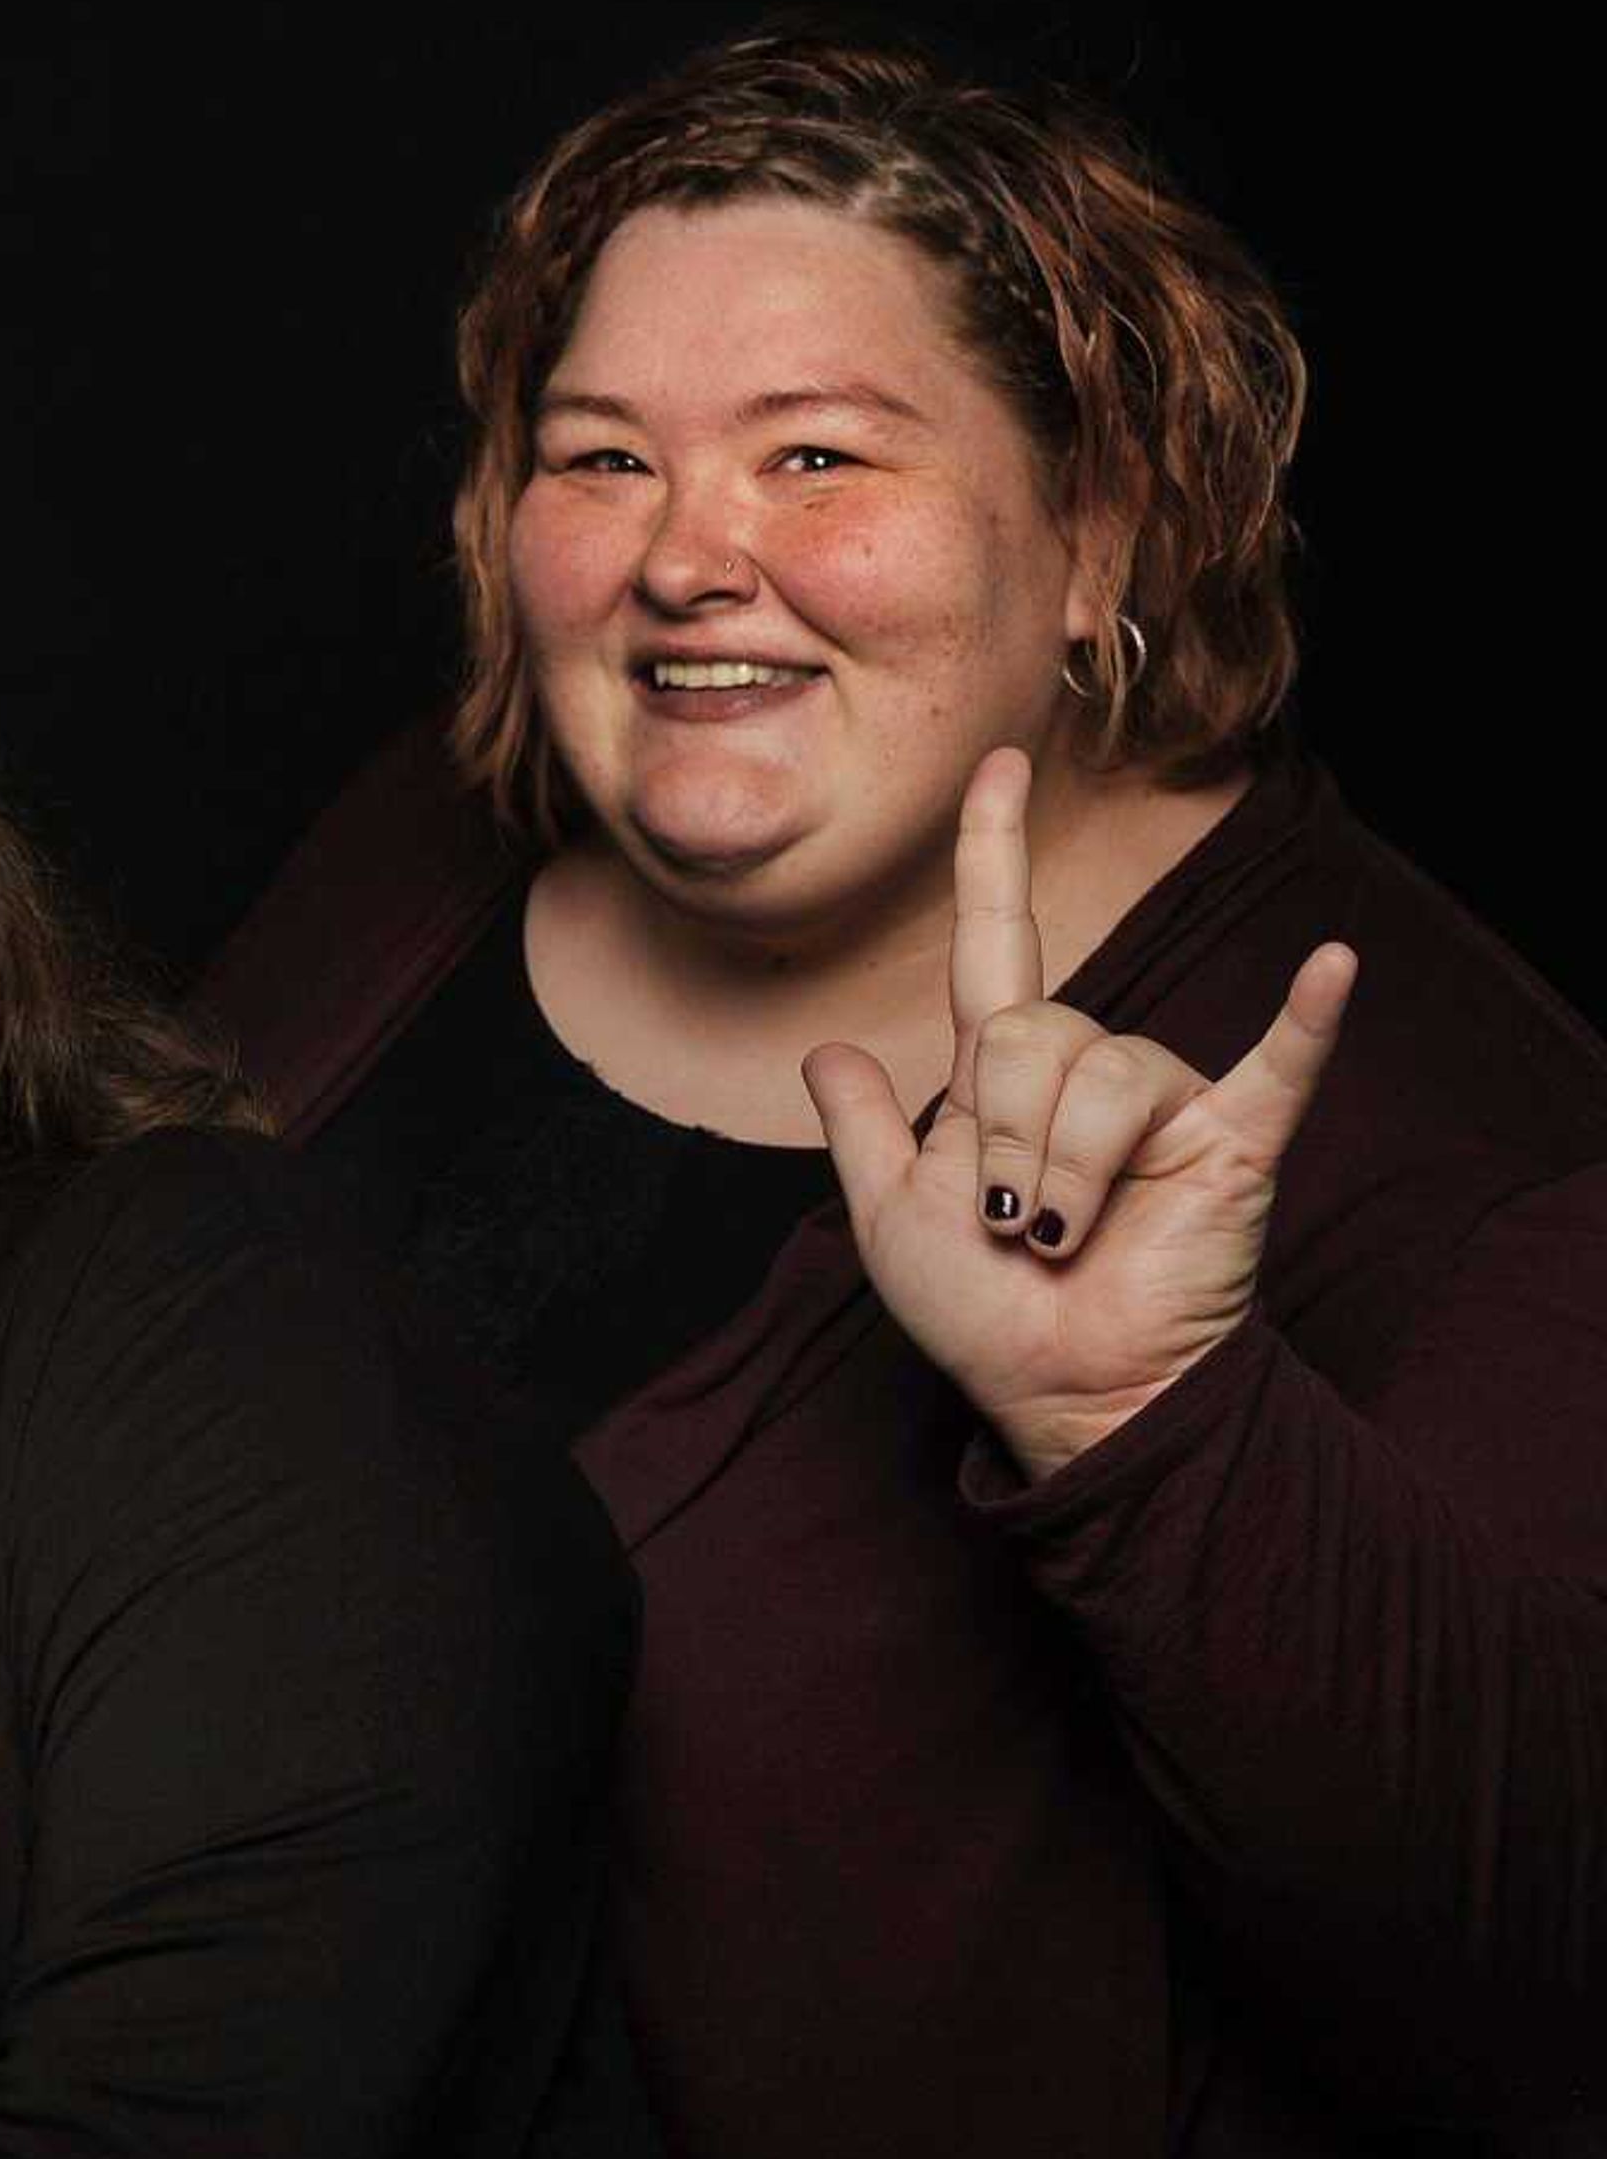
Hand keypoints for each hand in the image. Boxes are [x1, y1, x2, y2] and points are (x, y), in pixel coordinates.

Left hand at [802, 748, 1355, 1479]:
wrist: (1062, 1392)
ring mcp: (1163, 1099)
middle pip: (1025, 1034)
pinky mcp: (1231, 1142)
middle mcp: (1086, 1068)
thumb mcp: (888, 1217)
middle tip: (1009, 1222)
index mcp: (1003, 1073)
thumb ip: (860, 1130)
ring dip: (1059, 1171)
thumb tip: (825, 1049)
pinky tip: (1333, 965)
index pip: (998, 940)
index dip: (993, 853)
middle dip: (997, 1140)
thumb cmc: (983, 1316)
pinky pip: (1275, 1067)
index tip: (999, 766)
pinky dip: (1305, 1018)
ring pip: (1096, 1074)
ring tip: (1062, 1236)